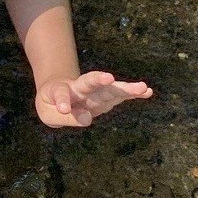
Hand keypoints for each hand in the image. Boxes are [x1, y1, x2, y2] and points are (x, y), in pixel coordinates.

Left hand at [36, 71, 152, 127]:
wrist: (57, 93)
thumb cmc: (51, 105)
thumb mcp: (50, 115)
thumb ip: (66, 118)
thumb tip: (88, 119)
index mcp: (59, 90)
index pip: (60, 94)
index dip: (62, 101)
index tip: (63, 109)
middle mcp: (79, 87)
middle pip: (88, 82)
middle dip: (98, 80)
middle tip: (109, 78)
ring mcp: (94, 92)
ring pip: (108, 88)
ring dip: (124, 88)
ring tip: (142, 87)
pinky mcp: (105, 97)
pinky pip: (119, 96)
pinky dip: (132, 94)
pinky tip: (147, 92)